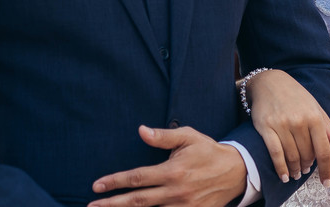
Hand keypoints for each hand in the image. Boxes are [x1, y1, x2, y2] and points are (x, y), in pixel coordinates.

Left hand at [89, 125, 246, 206]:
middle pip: (138, 201)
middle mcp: (176, 192)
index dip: (115, 182)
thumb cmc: (208, 151)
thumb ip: (163, 136)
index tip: (96, 186)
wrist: (237, 172)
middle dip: (113, 205)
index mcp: (172, 172)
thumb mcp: (187, 137)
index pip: (137, 178)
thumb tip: (140, 131)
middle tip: (92, 206)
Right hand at [246, 69, 329, 184]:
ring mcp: (281, 124)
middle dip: (307, 167)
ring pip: (292, 157)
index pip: (324, 152)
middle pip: (307, 156)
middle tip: (305, 169)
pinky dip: (280, 168)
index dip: (327, 170)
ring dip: (295, 170)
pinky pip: (275, 153)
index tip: (327, 183)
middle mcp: (299, 121)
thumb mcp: (317, 112)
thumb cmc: (296, 98)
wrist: (268, 82)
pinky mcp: (265, 127)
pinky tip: (284, 175)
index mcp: (315, 118)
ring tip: (296, 173)